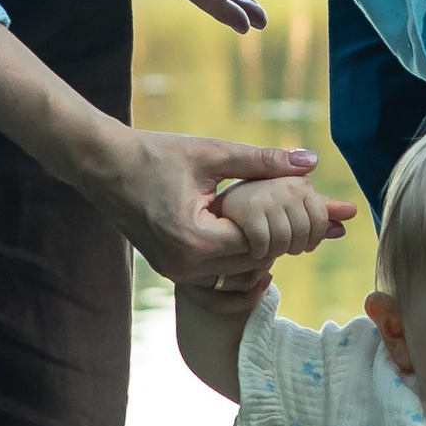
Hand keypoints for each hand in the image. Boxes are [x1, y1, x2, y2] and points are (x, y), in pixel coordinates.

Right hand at [69, 129, 333, 283]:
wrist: (101, 165)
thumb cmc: (153, 153)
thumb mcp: (211, 152)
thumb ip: (263, 162)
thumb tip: (312, 162)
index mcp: (196, 240)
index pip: (262, 242)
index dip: (292, 225)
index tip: (322, 209)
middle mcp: (186, 266)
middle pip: (255, 260)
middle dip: (286, 237)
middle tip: (324, 220)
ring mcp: (178, 272)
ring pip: (240, 268)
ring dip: (265, 245)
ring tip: (298, 222)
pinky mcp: (173, 268)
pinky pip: (220, 268)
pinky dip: (242, 249)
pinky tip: (260, 228)